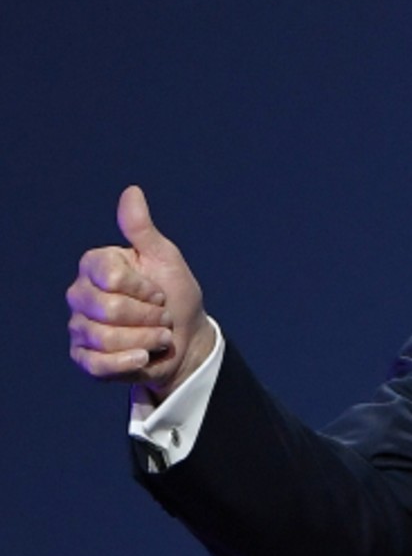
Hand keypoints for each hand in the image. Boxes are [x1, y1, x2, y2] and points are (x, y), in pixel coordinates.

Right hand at [66, 186, 215, 400]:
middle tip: (162, 315)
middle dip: (148, 316)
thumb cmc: (176, 295)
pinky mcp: (84, 358)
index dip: (142, 287)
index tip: (158, 291)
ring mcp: (80, 328)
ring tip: (157, 335)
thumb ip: (142, 230)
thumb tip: (132, 191)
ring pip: (106, 338)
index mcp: (96, 266)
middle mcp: (81, 295)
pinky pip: (99, 364)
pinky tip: (144, 356)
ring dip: (146, 338)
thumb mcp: (165, 259)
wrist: (186, 339)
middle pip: (108, 309)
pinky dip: (129, 361)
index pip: (109, 276)